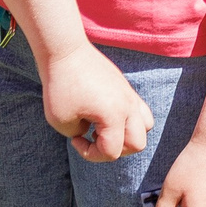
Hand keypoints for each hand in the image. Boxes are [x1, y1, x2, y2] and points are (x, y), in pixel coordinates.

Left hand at [40, 44, 152, 163]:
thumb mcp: (60, 121)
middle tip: (94, 139)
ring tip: (104, 128)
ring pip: (146, 126)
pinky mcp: (126, 88)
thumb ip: (79, 134)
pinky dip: (127, 120)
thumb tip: (89, 131)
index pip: (112, 152)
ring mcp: (130, 96)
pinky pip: (140, 110)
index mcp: (115, 116)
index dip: (90, 154)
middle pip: (137, 144)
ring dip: (127, 135)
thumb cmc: (60, 86)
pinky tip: (104, 114)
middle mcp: (129, 107)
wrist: (67, 53)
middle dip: (115, 149)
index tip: (74, 139)